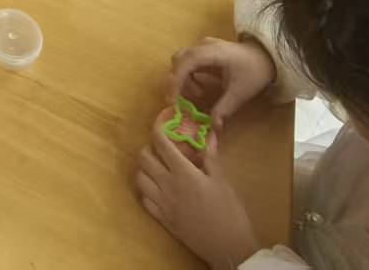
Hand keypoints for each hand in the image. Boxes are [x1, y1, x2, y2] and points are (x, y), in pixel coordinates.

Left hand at [135, 131, 260, 269]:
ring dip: (145, 168)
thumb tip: (209, 135)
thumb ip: (210, 157)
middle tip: (161, 147)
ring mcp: (162, 204)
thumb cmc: (229, 211)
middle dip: (150, 147)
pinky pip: (144, 200)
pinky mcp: (162, 219)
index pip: (161, 143)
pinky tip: (158, 188)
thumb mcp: (222, 181)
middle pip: (144, 158)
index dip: (158, 129)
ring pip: (139, 178)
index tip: (162, 122)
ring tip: (157, 167)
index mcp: (183, 172)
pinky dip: (147, 190)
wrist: (227, 246)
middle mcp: (167, 185)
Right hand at [166, 37, 275, 128]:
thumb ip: (225, 108)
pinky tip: (201, 86)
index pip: (186, 63)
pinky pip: (188, 61)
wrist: (266, 57)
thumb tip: (213, 127)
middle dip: (177, 81)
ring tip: (199, 93)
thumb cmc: (254, 71)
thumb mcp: (241, 93)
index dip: (176, 81)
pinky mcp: (204, 50)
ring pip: (181, 60)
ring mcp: (203, 46)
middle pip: (179, 60)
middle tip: (183, 100)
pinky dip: (188, 75)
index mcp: (213, 52)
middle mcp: (203, 45)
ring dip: (183, 79)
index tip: (172, 100)